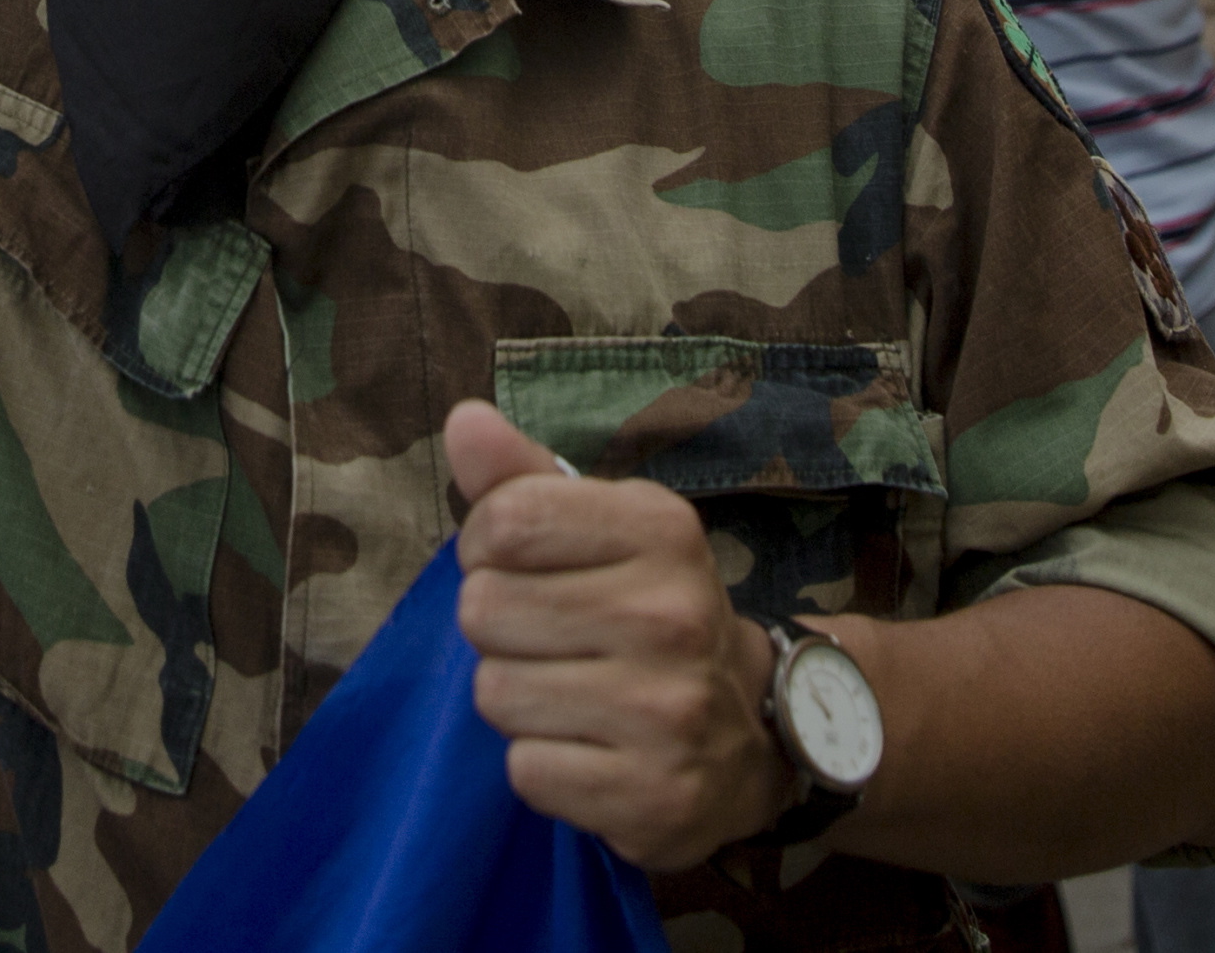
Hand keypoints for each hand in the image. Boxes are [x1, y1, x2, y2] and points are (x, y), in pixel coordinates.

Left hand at [445, 399, 800, 871]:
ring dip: (517, 699)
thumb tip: (463, 420)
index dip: (487, 548)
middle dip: (500, 629)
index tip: (523, 567)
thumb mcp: (606, 530)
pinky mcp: (653, 795)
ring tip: (575, 693)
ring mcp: (669, 711)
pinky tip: (592, 748)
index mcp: (662, 529)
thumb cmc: (652, 614)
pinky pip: (526, 770)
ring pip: (495, 694)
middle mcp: (673, 615)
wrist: (751, 736)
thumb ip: (525, 479)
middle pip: (484, 610)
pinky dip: (544, 765)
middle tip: (557, 640)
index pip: (502, 520)